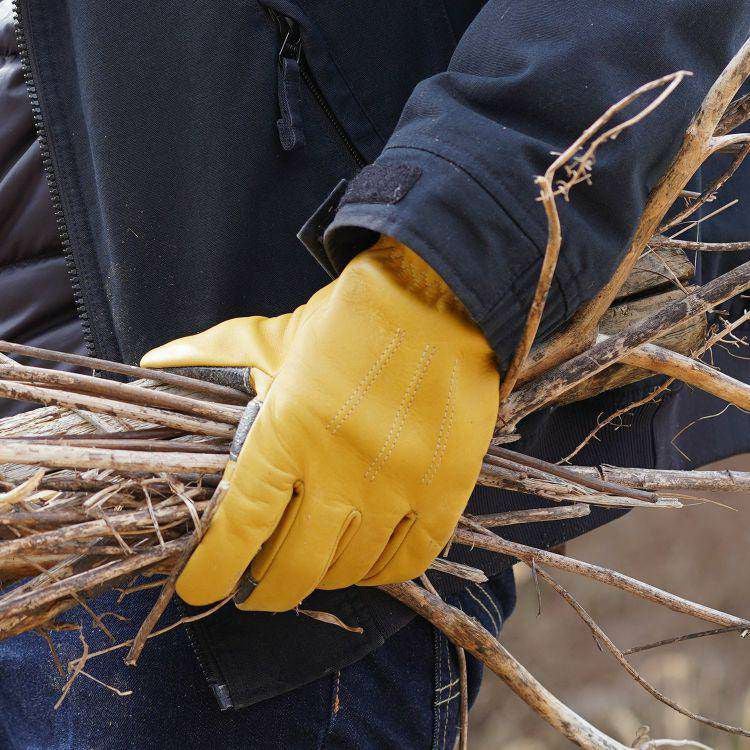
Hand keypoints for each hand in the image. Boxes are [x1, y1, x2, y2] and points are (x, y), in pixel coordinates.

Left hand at [141, 238, 498, 610]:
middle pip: (293, 565)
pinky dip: (380, 573)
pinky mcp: (444, 489)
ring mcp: (397, 486)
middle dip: (265, 591)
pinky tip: (364, 565)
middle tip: (255, 589)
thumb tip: (153, 361)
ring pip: (349, 569)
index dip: (214, 571)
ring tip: (308, 570)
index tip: (201, 591)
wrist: (439, 299)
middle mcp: (340, 471)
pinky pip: (410, 559)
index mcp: (287, 433)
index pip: (241, 526)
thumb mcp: (275, 336)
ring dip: (320, 580)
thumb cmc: (350, 320)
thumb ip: (212, 354)